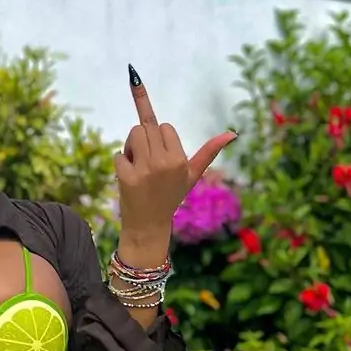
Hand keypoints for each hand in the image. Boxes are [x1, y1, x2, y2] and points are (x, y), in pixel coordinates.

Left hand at [116, 67, 234, 243]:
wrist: (149, 224)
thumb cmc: (171, 195)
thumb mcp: (193, 175)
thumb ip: (209, 152)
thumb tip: (232, 133)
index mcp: (180, 161)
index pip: (165, 127)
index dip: (159, 138)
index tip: (160, 154)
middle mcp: (163, 163)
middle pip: (146, 127)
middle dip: (144, 139)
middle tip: (147, 160)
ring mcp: (144, 170)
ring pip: (133, 134)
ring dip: (131, 145)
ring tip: (138, 164)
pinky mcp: (126, 177)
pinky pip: (119, 154)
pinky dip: (121, 162)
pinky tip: (129, 175)